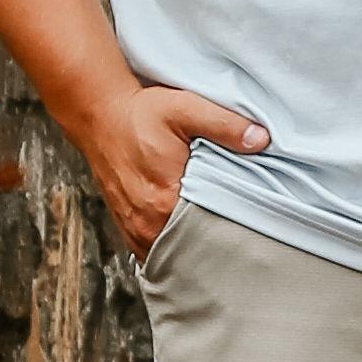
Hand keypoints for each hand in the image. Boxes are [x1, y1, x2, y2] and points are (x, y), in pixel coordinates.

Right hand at [80, 79, 267, 240]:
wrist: (100, 118)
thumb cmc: (140, 115)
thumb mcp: (185, 109)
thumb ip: (224, 125)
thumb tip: (260, 139)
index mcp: (165, 198)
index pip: (211, 230)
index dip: (234, 227)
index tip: (252, 222)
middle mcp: (147, 221)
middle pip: (194, 247)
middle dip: (217, 242)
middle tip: (241, 235)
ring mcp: (135, 228)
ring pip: (174, 253)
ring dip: (193, 246)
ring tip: (217, 237)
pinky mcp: (128, 228)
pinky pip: (155, 251)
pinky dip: (173, 247)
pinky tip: (190, 238)